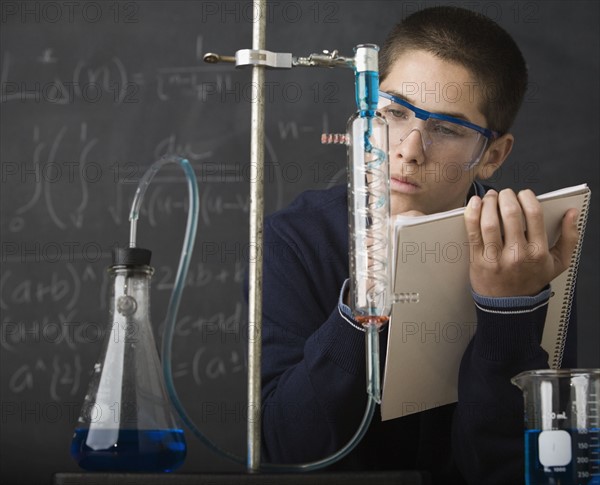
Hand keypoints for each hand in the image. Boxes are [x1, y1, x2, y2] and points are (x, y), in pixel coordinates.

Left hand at [464, 189, 578, 296]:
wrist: (509, 306)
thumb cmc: (531, 280)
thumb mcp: (558, 263)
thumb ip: (569, 237)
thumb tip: (572, 213)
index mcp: (538, 252)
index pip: (534, 214)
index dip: (527, 197)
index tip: (523, 193)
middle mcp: (517, 254)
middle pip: (510, 214)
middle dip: (507, 196)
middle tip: (505, 193)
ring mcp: (496, 258)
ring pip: (490, 221)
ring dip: (489, 202)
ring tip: (491, 197)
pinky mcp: (478, 260)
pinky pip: (472, 232)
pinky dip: (472, 214)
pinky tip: (474, 204)